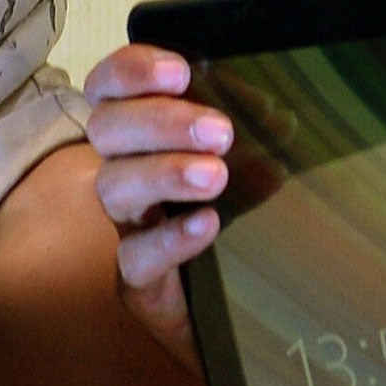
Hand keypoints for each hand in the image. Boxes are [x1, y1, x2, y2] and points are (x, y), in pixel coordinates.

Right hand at [81, 45, 231, 371]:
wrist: (248, 314)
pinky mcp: (139, 279)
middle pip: (107, 130)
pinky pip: (135, 257)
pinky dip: (170, 237)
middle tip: (219, 131)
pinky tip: (206, 225)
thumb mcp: (253, 166)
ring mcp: (128, 226)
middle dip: (160, 121)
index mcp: (143, 136)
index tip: (179, 71)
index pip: (109, 87)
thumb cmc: (241, 222)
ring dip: (164, 172)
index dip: (132, 71)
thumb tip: (278, 114)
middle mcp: (126, 173)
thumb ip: (255, 134)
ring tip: (215, 175)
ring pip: (114, 187)